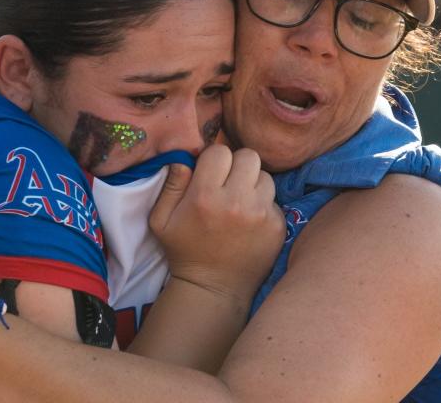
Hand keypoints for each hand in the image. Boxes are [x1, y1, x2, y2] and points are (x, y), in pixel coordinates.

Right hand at [149, 145, 284, 301]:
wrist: (214, 289)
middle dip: (237, 165)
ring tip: (241, 201)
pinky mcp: (279, 226)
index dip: (214, 159)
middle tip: (229, 182)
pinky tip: (250, 220)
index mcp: (205, 195)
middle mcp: (237, 201)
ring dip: (253, 183)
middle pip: (249, 156)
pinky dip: (263, 205)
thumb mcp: (161, 219)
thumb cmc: (185, 250)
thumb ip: (170, 184)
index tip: (210, 174)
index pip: (220, 151)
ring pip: (265, 176)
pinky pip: (274, 200)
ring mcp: (261, 214)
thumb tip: (183, 158)